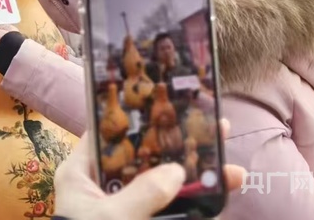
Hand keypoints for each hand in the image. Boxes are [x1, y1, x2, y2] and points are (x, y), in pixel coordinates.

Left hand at [53, 119, 244, 219]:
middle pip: (144, 159)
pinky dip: (195, 207)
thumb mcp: (112, 217)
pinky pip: (171, 213)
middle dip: (179, 148)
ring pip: (163, 187)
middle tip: (214, 130)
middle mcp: (101, 188)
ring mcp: (124, 209)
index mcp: (80, 174)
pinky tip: (222, 196)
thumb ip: (143, 193)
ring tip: (232, 169)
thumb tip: (178, 172)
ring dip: (196, 179)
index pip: (106, 134)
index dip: (135, 120)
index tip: (167, 105)